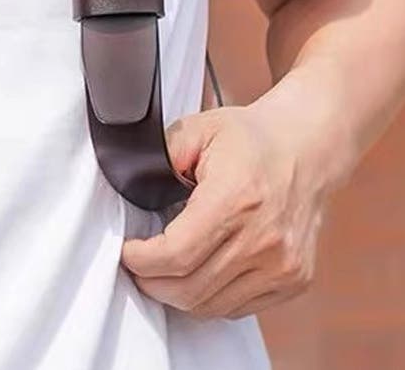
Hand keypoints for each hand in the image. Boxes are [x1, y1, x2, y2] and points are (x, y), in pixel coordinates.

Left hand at [120, 83, 344, 318]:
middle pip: (190, 288)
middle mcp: (264, 238)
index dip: (141, 260)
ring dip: (176, 294)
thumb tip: (135, 182)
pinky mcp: (294, 280)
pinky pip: (237, 308)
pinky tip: (195, 273)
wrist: (308, 147)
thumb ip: (162, 155)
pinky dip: (208, 299)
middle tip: (137, 263)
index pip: (177, 253)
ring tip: (160, 271)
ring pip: (211, 306)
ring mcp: (283, 265)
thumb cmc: (251, 138)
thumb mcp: (198, 129)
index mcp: (236, 198)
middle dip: (151, 281)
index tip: (127, 250)